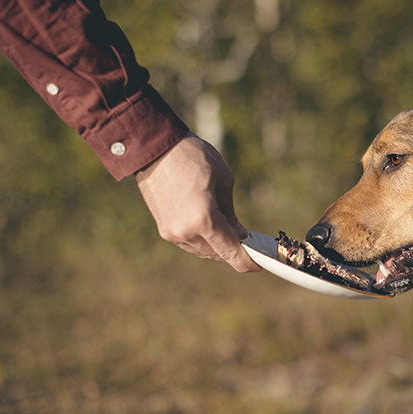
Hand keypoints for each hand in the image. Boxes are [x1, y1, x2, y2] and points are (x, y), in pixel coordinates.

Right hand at [135, 132, 260, 272]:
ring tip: (230, 232)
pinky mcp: (164, 229)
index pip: (230, 253)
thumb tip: (239, 234)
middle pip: (217, 254)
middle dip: (234, 251)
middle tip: (248, 243)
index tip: (257, 265)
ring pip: (203, 251)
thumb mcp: (223, 180)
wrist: (155, 148)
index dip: (246, 262)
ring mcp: (172, 233)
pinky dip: (203, 241)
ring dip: (218, 246)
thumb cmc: (193, 157)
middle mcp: (186, 232)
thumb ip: (231, 213)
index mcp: (204, 219)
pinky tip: (212, 229)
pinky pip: (190, 243)